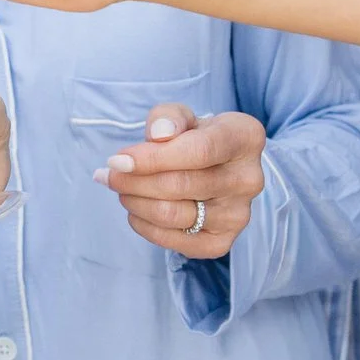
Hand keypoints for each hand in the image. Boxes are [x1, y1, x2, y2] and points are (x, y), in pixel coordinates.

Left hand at [94, 103, 263, 256]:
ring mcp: (238, 215)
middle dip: (133, 180)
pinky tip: (136, 209)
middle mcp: (249, 179)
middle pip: (180, 185)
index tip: (117, 160)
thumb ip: (167, 117)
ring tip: (121, 189)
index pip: (197, 151)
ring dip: (135, 201)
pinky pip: (173, 240)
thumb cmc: (194, 137)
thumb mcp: (181, 116)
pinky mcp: (222, 242)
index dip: (152, 158)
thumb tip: (158, 134)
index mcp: (245, 138)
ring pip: (172, 214)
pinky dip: (144, 225)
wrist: (215, 169)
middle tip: (110, 175)